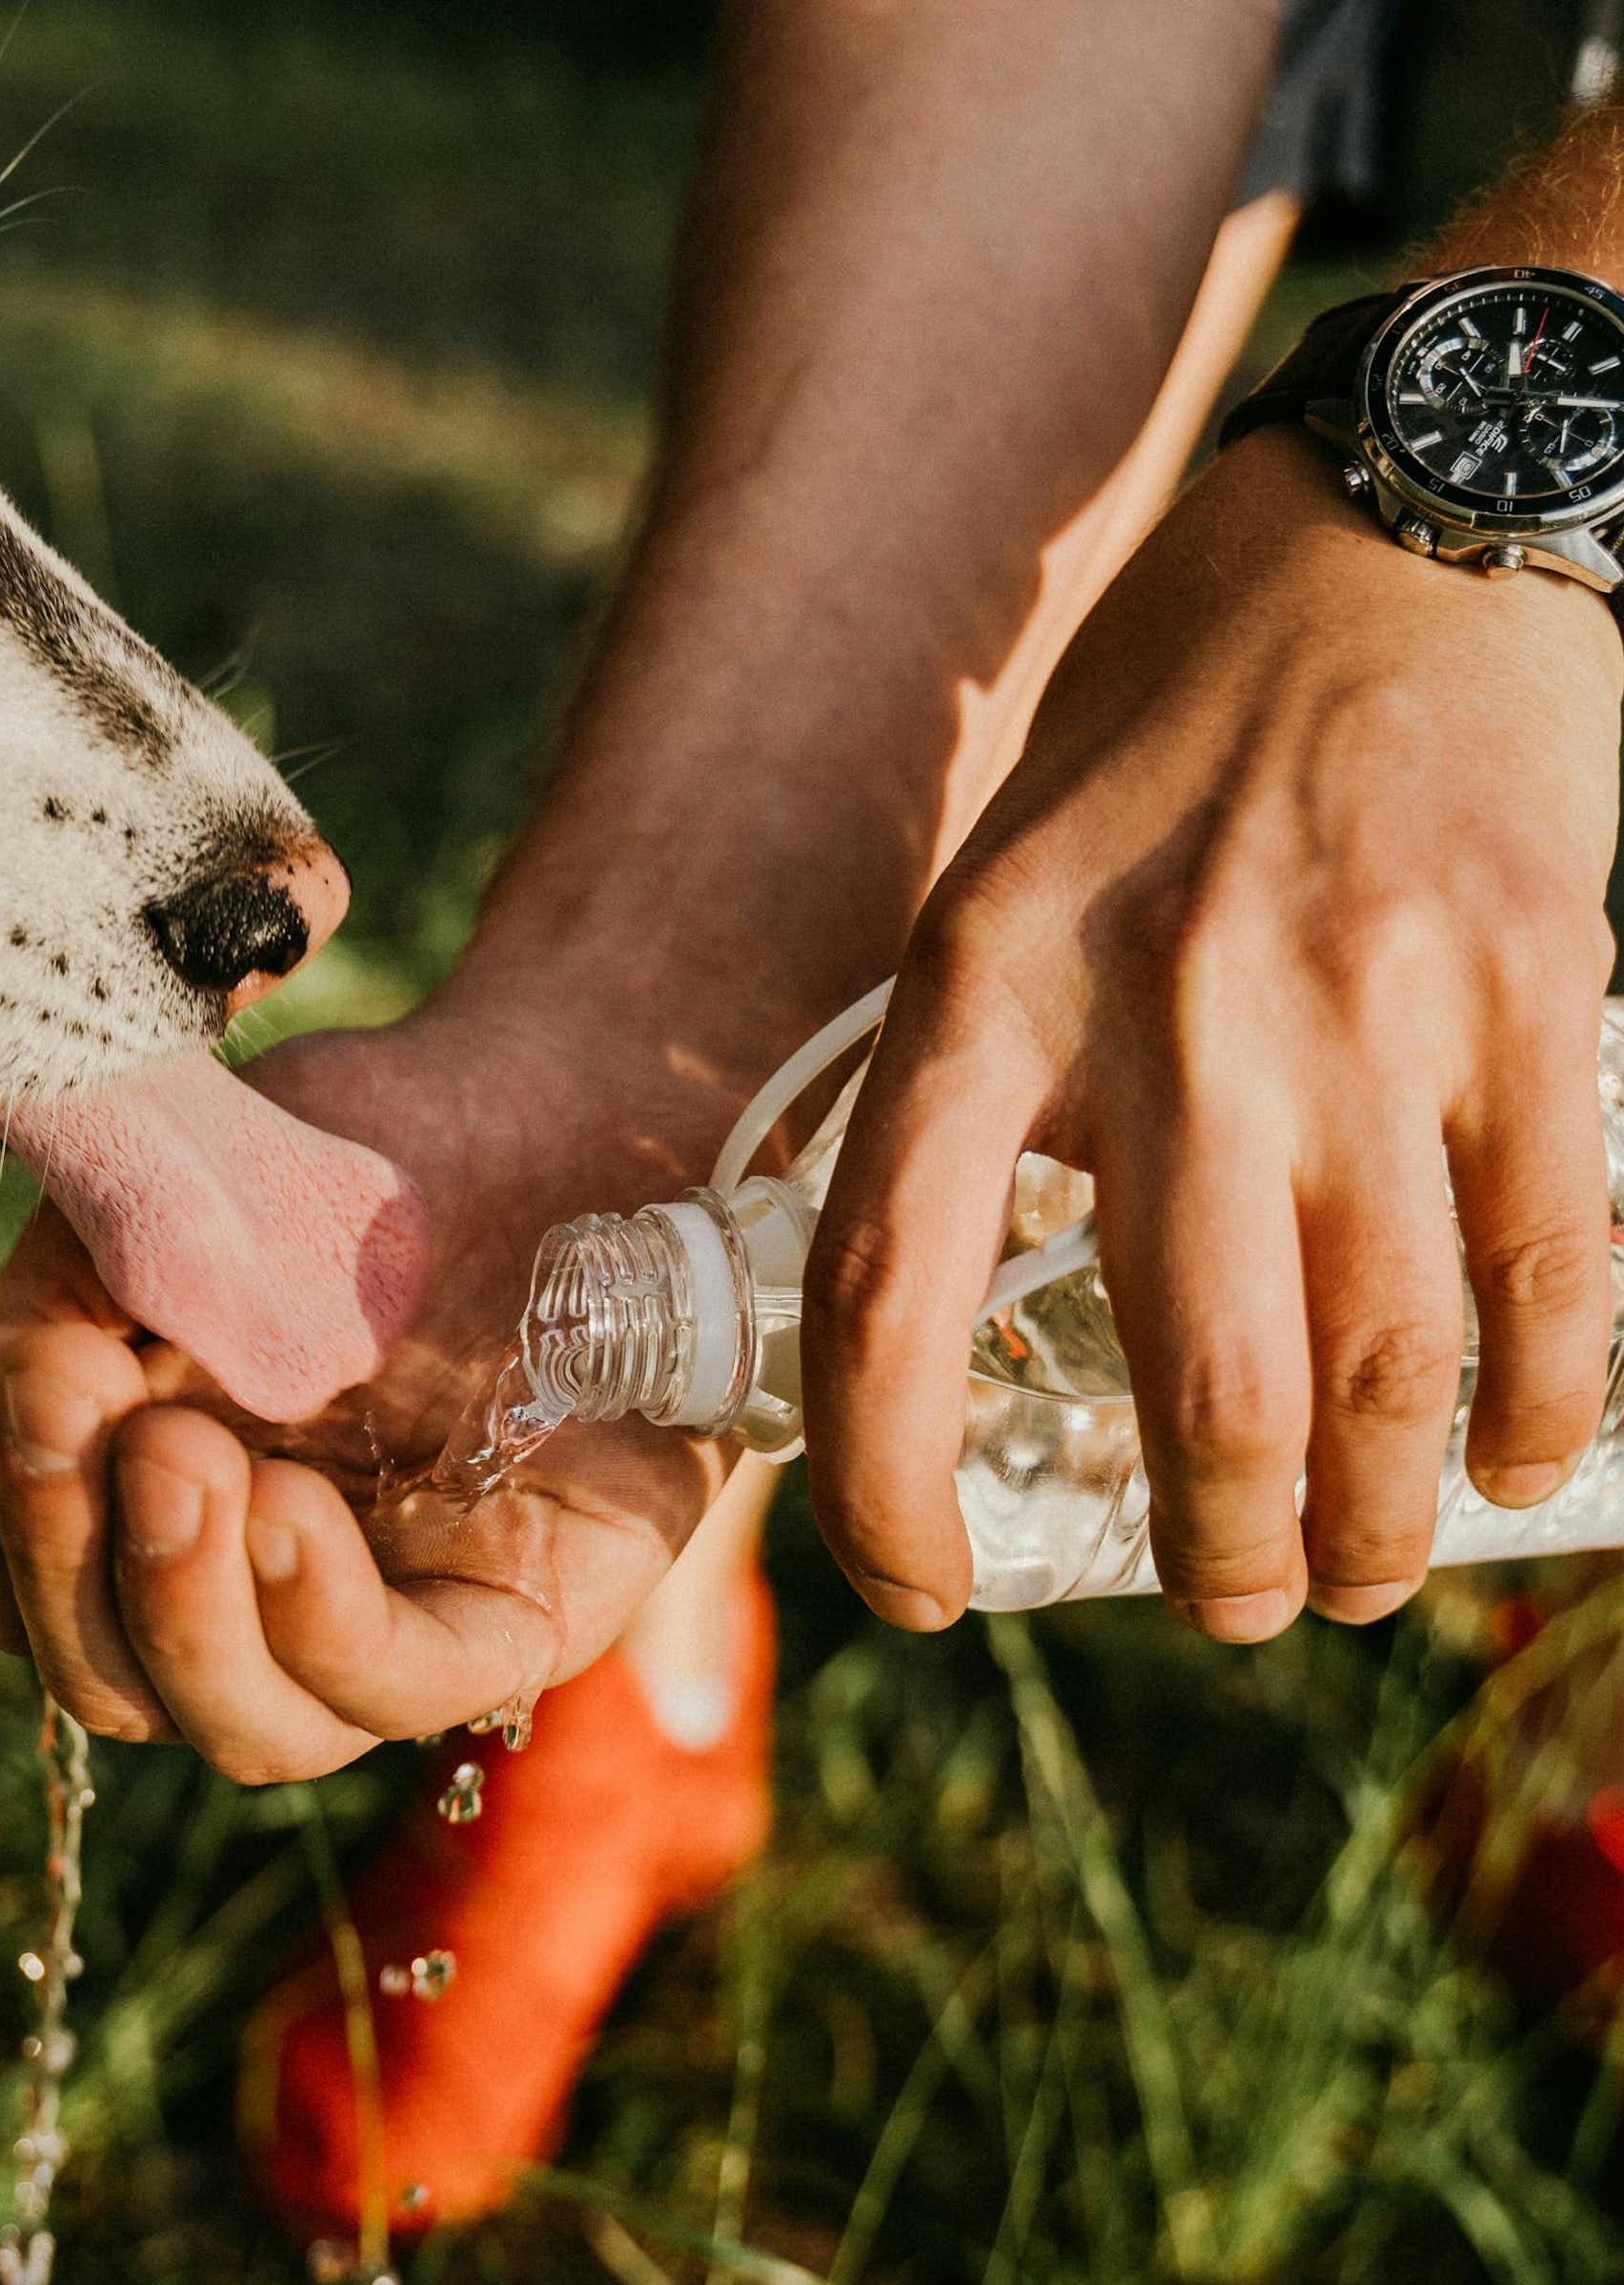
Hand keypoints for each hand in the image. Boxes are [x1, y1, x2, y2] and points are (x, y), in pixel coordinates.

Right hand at [0, 988, 747, 1780]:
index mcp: (149, 1496)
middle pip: (109, 1677)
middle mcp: (256, 1584)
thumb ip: (70, 1287)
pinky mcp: (513, 1614)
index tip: (21, 1367)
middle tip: (80, 1403)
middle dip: (69, 1558)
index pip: (26, 1581)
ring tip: (187, 1461)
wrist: (565, 1101)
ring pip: (248, 1726)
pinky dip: (319, 1621)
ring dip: (182, 1609)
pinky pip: (403, 1689)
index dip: (1, 1504)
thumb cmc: (361, 1148)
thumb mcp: (179, 1191)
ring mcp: (385, 1615)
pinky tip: (286, 1511)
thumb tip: (7, 1392)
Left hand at [804, 426, 1623, 1639]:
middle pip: (1199, 1383)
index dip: (881, 1480)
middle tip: (1222, 1603)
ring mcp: (1368, 1008)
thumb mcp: (993, 894)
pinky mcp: (1535, 988)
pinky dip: (1540, 1406)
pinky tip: (1509, 1467)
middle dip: (1214, 1552)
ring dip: (1368, 1522)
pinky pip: (1554, 1265)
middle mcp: (1166, 1013)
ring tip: (1347, 1576)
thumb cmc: (1159, 740)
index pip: (888, 1290)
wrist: (1387, 530)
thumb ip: (979, 1096)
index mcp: (983, 988)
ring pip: (1384, 1361)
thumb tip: (972, 1323)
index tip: (916, 1582)